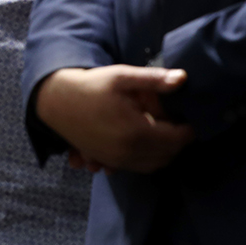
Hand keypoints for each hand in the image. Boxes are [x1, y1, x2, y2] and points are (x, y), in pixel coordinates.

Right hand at [35, 66, 193, 173]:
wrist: (55, 102)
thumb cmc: (91, 86)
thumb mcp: (122, 76)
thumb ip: (154, 80)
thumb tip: (183, 78)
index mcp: (136, 131)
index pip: (175, 139)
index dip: (188, 131)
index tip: (189, 119)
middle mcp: (127, 151)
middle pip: (166, 155)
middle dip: (177, 142)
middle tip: (178, 124)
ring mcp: (115, 160)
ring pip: (152, 165)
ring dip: (163, 153)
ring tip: (163, 132)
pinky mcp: (106, 161)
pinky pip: (135, 168)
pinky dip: (146, 159)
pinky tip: (144, 143)